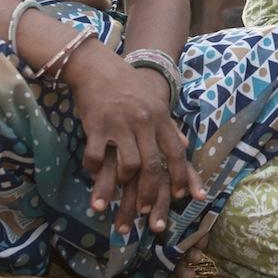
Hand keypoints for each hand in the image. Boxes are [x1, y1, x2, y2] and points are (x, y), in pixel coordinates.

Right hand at [66, 43, 204, 235]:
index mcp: (161, 117)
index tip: (181, 196)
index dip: (180, 177)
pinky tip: (93, 176)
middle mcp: (143, 122)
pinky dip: (94, 171)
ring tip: (118, 193)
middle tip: (146, 211)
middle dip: (151, 193)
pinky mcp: (96, 126)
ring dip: (123, 184)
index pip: (176, 152)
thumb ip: (169, 127)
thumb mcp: (155, 102)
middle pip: (152, 165)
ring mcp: (119, 124)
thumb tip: (184, 147)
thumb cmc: (128, 85)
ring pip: (128, 165)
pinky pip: (96, 157)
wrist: (97, 66)